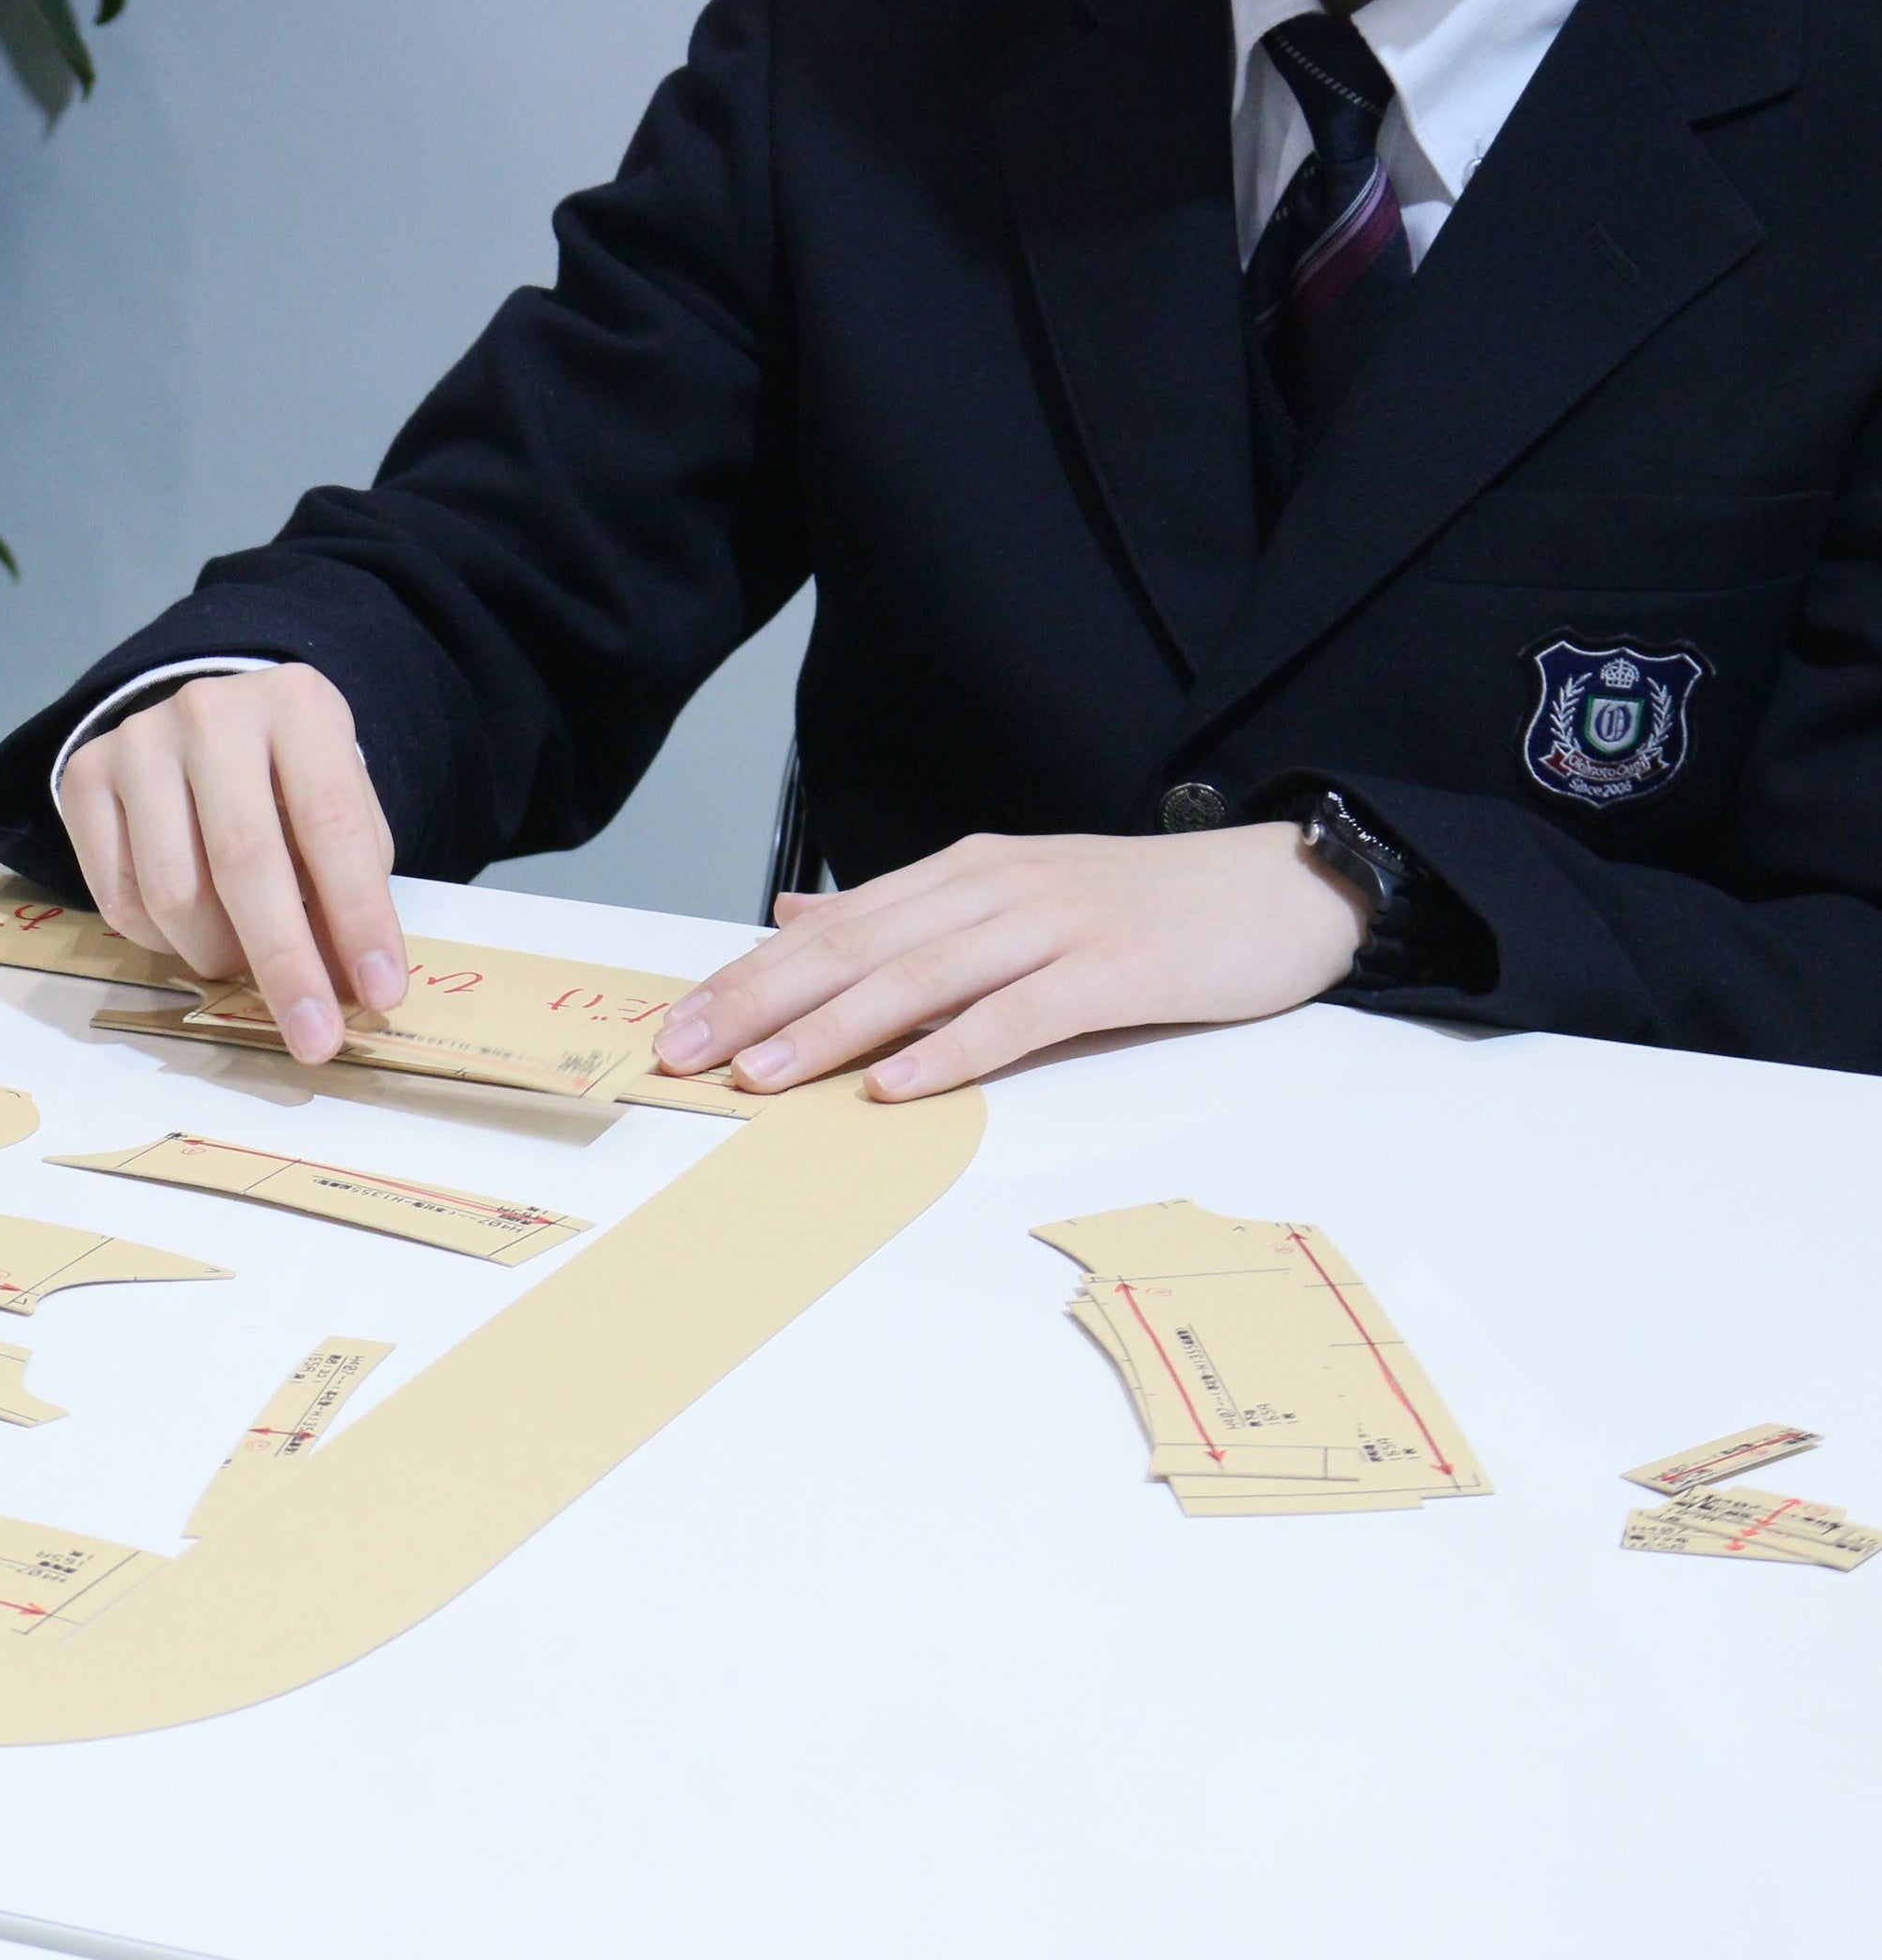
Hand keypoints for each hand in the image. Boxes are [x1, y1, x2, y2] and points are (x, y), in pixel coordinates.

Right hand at [55, 665, 407, 1059]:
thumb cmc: (289, 781)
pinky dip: (162, 943)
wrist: (206, 725)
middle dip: (284, 963)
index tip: (379, 993)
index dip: (357, 916)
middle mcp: (211, 711)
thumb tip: (348, 988)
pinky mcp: (84, 776)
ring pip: (171, 893)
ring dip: (218, 956)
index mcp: (298, 706)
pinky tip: (191, 928)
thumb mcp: (340, 810)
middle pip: (243, 861)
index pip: (330, 822)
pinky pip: (119, 899)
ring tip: (243, 959)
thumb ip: (349, 886)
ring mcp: (137, 741)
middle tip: (314, 1038)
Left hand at [657, 824, 1371, 1100]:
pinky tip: (897, 1085)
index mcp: (962, 874)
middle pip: (857, 948)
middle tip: (686, 1055)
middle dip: (760, 1004)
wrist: (1283, 885)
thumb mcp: (1008, 896)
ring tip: (765, 1078)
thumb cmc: (1139, 908)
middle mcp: (996, 888)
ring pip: (921, 978)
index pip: (833, 927)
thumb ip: (904, 914)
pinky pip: (1019, 1013)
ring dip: (834, 1031)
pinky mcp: (1115, 968)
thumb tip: (795, 915)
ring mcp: (1056, 924)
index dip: (749, 975)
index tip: (677, 1026)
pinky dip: (952, 1049)